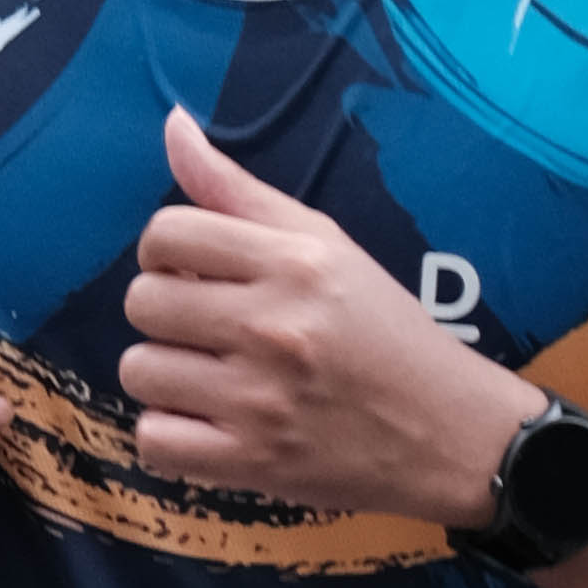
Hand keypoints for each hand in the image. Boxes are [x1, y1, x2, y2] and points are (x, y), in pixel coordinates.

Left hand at [121, 108, 538, 519]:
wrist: (448, 433)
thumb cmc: (385, 333)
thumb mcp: (327, 245)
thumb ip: (240, 191)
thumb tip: (172, 124)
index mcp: (295, 264)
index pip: (166, 234)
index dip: (168, 254)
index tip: (199, 274)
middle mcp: (274, 327)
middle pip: (142, 302)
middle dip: (166, 314)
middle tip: (209, 330)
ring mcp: (259, 401)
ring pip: (139, 371)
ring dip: (165, 375)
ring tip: (209, 379)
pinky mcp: (252, 463)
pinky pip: (154, 441)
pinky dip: (170, 435)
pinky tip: (205, 424)